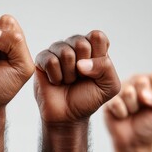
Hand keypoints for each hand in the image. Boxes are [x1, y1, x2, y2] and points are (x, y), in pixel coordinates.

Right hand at [34, 31, 119, 151]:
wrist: (67, 115)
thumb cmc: (88, 99)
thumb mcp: (109, 86)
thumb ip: (106, 68)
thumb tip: (81, 63)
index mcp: (93, 47)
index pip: (97, 36)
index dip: (97, 56)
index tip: (95, 72)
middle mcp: (74, 45)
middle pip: (81, 42)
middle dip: (82, 67)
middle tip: (79, 78)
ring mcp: (57, 51)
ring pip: (65, 52)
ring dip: (68, 74)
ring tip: (67, 81)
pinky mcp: (42, 59)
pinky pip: (50, 61)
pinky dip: (55, 77)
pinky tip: (55, 82)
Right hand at [105, 73, 151, 148]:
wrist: (133, 141)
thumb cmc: (150, 125)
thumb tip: (144, 94)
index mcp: (151, 83)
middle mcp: (134, 82)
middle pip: (140, 81)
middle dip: (143, 100)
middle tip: (141, 109)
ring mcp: (120, 90)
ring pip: (128, 91)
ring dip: (132, 107)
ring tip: (131, 112)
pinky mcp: (108, 99)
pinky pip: (116, 102)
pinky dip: (121, 113)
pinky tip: (122, 115)